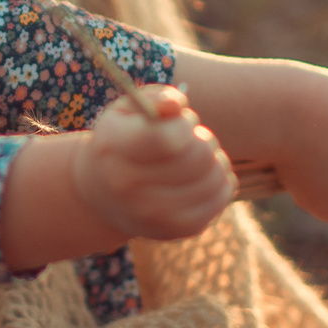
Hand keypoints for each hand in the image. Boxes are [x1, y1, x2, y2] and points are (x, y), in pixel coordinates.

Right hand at [71, 85, 234, 240]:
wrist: (104, 195)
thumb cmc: (123, 141)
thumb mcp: (127, 110)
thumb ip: (154, 98)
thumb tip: (177, 106)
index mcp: (113, 148)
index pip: (169, 138)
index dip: (185, 124)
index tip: (180, 123)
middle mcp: (129, 187)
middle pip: (200, 155)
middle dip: (201, 139)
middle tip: (190, 139)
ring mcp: (155, 214)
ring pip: (216, 175)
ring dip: (214, 158)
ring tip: (197, 157)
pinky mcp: (179, 229)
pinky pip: (223, 195)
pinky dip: (221, 179)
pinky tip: (202, 175)